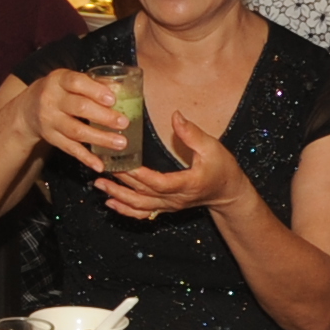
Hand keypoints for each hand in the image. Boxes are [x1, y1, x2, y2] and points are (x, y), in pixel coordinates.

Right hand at [13, 68, 125, 172]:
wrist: (28, 108)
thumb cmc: (59, 91)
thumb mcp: (69, 80)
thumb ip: (93, 83)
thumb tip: (121, 88)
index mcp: (59, 80)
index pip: (76, 83)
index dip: (95, 91)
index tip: (113, 99)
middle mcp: (51, 99)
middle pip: (79, 108)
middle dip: (103, 117)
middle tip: (124, 123)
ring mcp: (49, 120)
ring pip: (76, 131)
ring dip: (100, 138)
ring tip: (120, 143)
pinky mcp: (51, 138)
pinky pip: (70, 149)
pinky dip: (86, 157)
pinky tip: (100, 164)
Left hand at [93, 111, 246, 220]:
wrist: (229, 193)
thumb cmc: (223, 169)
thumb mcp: (212, 147)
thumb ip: (192, 133)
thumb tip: (176, 115)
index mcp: (187, 184)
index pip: (159, 183)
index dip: (139, 176)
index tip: (123, 165)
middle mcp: (176, 199)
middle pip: (144, 194)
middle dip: (121, 182)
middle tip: (101, 168)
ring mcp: (169, 206)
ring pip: (140, 206)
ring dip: (118, 197)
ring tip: (100, 185)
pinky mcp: (166, 208)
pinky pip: (143, 213)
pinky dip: (126, 210)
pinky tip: (111, 204)